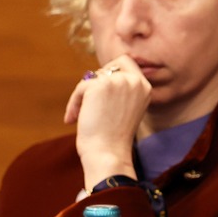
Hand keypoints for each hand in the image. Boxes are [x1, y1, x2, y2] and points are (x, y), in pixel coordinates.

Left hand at [65, 56, 152, 187]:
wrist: (108, 154)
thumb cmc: (113, 139)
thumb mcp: (125, 110)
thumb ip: (119, 91)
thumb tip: (96, 75)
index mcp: (145, 88)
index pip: (128, 62)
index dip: (113, 69)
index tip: (101, 83)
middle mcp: (135, 82)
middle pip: (111, 64)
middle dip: (97, 80)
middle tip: (88, 99)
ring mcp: (119, 81)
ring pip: (93, 78)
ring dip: (83, 96)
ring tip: (79, 115)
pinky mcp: (100, 85)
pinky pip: (81, 87)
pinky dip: (74, 103)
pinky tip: (72, 119)